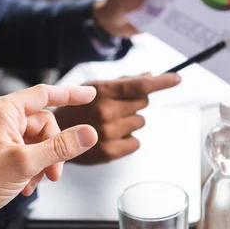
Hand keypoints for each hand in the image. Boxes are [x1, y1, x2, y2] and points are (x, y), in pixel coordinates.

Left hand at [0, 84, 97, 228]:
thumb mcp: (26, 163)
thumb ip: (60, 147)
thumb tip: (88, 133)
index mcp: (2, 111)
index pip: (44, 95)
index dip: (70, 95)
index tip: (89, 95)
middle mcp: (1, 119)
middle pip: (45, 125)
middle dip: (53, 150)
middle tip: (53, 173)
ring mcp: (2, 135)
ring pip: (40, 142)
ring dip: (43, 163)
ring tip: (33, 181)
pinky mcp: (3, 151)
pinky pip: (30, 153)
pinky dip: (33, 169)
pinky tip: (26, 186)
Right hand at [55, 73, 179, 163]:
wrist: (52, 135)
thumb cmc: (75, 109)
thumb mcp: (94, 89)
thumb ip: (123, 82)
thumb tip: (150, 76)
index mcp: (103, 92)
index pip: (140, 86)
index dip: (162, 82)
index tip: (176, 79)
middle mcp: (107, 111)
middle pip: (143, 104)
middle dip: (134, 104)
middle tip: (115, 108)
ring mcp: (109, 133)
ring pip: (140, 122)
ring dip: (130, 122)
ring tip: (109, 124)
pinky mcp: (111, 151)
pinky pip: (136, 142)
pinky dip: (128, 140)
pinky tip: (111, 138)